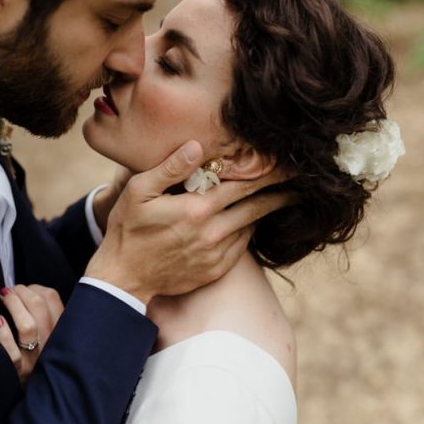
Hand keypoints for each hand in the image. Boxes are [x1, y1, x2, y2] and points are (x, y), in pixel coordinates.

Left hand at [0, 284, 63, 386]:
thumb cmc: (39, 353)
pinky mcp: (18, 371)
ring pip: (27, 326)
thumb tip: (26, 289)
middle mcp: (50, 343)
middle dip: (21, 292)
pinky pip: (11, 352)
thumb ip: (45, 312)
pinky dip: (3, 334)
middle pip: (39, 307)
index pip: (53, 298)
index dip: (35, 288)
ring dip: (13, 305)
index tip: (25, 289)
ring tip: (4, 297)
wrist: (36, 391)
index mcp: (61, 330)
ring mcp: (34, 358)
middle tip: (11, 291)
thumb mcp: (50, 332)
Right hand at [85, 140, 292, 303]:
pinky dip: (248, 231)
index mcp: (196, 210)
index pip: (243, 186)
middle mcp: (212, 233)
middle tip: (299, 181)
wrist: (123, 277)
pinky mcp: (215, 270)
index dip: (268, 174)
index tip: (288, 164)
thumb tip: (196, 146)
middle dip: (280, 192)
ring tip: (280, 198)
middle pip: (256, 207)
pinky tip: (250, 222)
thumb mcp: (139, 192)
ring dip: (266, 212)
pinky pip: (241, 247)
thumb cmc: (128, 229)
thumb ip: (170, 168)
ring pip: (251, 227)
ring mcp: (216, 254)